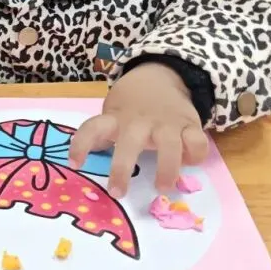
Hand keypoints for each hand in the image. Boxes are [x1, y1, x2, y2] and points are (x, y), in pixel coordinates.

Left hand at [69, 63, 208, 197]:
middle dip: (122, 169)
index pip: (92, 129)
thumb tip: (79, 160)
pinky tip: (188, 163)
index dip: (81, 145)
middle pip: (129, 144)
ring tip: (163, 187)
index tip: (74, 164)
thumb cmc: (131, 106)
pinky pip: (196, 142)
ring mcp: (166, 123)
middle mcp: (139, 122)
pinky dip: (194, 155)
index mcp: (116, 119)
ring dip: (167, 168)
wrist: (162, 77)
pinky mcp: (190, 125)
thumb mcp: (112, 115)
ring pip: (169, 146)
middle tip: (117, 192)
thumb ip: (102, 136)